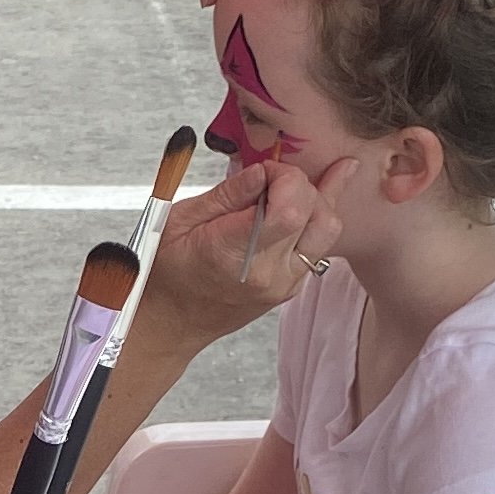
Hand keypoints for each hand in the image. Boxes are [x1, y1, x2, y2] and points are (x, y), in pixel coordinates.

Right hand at [143, 156, 354, 348]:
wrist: (171, 322)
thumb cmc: (166, 274)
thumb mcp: (178, 222)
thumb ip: (226, 195)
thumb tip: (261, 171)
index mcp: (234, 253)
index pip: (290, 208)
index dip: (285, 177)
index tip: (263, 170)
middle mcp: (267, 272)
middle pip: (316, 215)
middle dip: (298, 184)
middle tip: (269, 179)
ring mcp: (284, 283)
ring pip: (328, 229)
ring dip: (315, 200)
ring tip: (290, 186)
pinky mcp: (291, 286)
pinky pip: (320, 246)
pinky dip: (315, 219)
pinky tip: (310, 197)